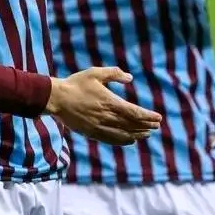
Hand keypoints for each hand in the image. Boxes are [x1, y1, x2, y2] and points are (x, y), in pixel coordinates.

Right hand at [45, 66, 161, 144]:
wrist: (56, 98)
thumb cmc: (75, 84)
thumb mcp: (94, 73)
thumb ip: (113, 73)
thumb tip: (130, 78)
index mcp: (109, 102)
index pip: (135, 112)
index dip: (148, 116)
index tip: (158, 118)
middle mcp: (107, 117)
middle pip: (132, 125)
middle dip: (146, 126)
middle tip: (156, 126)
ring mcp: (100, 126)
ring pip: (124, 134)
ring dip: (137, 134)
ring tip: (146, 134)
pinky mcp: (92, 133)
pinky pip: (112, 140)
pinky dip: (124, 141)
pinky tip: (129, 140)